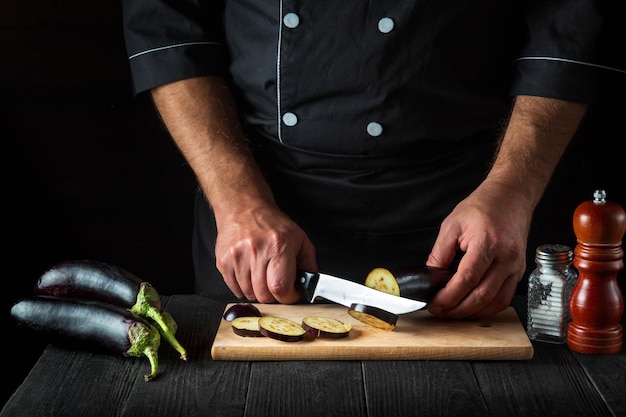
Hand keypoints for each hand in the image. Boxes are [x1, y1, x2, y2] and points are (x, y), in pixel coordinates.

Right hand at [214, 204, 316, 303]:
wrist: (244, 208)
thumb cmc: (273, 224)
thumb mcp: (300, 240)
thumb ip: (309, 266)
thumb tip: (310, 289)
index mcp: (278, 246)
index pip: (280, 287)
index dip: (288, 297)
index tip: (291, 293)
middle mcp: (256, 251)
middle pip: (264, 295)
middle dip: (274, 296)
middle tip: (277, 283)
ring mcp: (237, 257)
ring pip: (249, 294)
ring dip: (258, 291)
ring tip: (262, 274)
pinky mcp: (223, 262)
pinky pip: (235, 289)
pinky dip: (244, 288)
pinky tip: (250, 273)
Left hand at [425, 181, 530, 318]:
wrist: (510, 197)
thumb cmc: (483, 207)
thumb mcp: (452, 225)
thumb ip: (440, 253)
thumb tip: (430, 277)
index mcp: (487, 242)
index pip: (467, 278)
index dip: (449, 297)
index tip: (435, 303)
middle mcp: (505, 257)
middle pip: (482, 295)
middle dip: (457, 309)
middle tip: (440, 312)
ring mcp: (515, 266)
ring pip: (495, 302)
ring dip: (472, 313)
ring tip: (453, 313)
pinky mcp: (518, 271)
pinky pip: (504, 298)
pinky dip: (487, 308)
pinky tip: (472, 308)